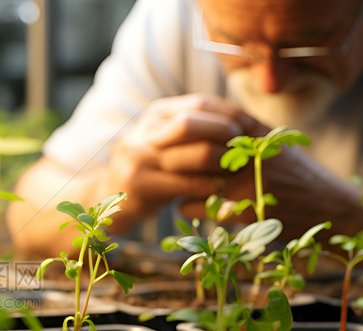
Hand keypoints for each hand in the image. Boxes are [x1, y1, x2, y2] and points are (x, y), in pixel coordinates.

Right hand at [106, 93, 261, 224]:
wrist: (111, 195)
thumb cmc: (150, 166)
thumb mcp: (165, 138)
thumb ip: (192, 127)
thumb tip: (240, 120)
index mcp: (155, 114)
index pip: (199, 103)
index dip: (229, 113)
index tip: (252, 125)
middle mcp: (145, 132)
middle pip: (193, 123)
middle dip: (224, 133)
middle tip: (245, 146)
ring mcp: (140, 158)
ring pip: (195, 154)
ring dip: (223, 162)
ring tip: (238, 168)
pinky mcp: (142, 185)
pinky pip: (188, 183)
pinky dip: (210, 186)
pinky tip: (221, 189)